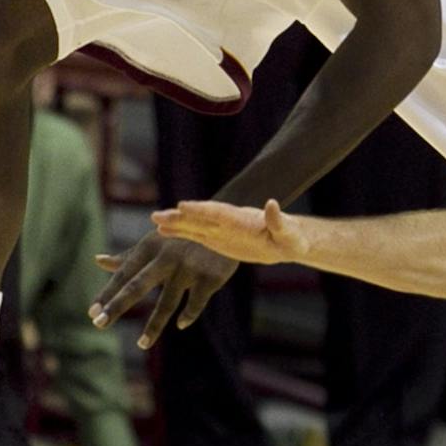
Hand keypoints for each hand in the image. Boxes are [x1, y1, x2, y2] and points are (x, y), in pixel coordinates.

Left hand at [90, 230, 240, 349]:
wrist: (229, 224)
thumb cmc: (185, 237)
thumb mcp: (157, 242)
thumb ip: (129, 256)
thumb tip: (98, 261)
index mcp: (151, 246)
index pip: (124, 273)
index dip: (108, 293)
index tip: (92, 312)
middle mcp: (167, 256)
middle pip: (137, 285)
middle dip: (117, 305)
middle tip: (99, 324)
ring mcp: (189, 267)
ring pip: (167, 302)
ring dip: (154, 326)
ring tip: (142, 344)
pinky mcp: (210, 277)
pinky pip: (196, 303)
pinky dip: (188, 315)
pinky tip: (180, 324)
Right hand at [152, 198, 305, 264]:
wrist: (287, 242)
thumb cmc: (291, 238)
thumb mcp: (288, 232)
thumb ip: (279, 220)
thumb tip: (272, 203)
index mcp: (243, 219)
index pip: (219, 212)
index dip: (201, 209)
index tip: (183, 205)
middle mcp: (227, 222)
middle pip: (201, 218)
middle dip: (180, 216)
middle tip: (156, 215)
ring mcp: (220, 230)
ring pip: (194, 226)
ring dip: (175, 223)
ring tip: (154, 220)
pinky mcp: (217, 240)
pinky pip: (195, 236)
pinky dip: (179, 233)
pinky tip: (162, 231)